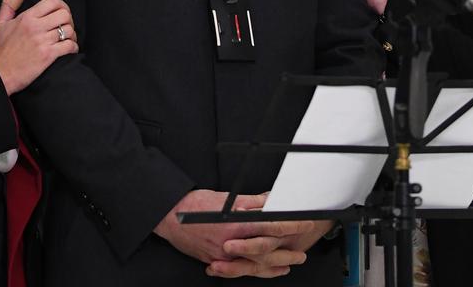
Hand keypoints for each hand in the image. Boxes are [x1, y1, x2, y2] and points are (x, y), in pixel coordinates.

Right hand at [0, 0, 78, 94]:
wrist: (0, 74)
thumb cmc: (0, 50)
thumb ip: (9, 3)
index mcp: (27, 17)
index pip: (53, 1)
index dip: (62, 5)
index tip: (61, 13)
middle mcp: (36, 27)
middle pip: (64, 14)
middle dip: (69, 20)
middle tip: (66, 27)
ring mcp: (43, 41)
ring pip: (69, 30)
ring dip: (72, 35)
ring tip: (68, 39)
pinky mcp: (48, 55)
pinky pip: (69, 46)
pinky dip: (73, 47)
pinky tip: (69, 49)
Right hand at [153, 190, 313, 276]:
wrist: (169, 218)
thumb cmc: (194, 205)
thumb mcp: (225, 199)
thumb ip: (250, 202)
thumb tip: (270, 200)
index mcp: (236, 224)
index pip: (270, 225)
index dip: (290, 225)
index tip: (303, 223)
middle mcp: (232, 243)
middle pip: (267, 250)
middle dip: (287, 251)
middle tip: (302, 251)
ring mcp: (224, 256)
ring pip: (256, 264)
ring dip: (276, 265)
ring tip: (291, 263)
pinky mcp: (217, 262)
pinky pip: (241, 270)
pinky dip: (257, 272)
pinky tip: (267, 271)